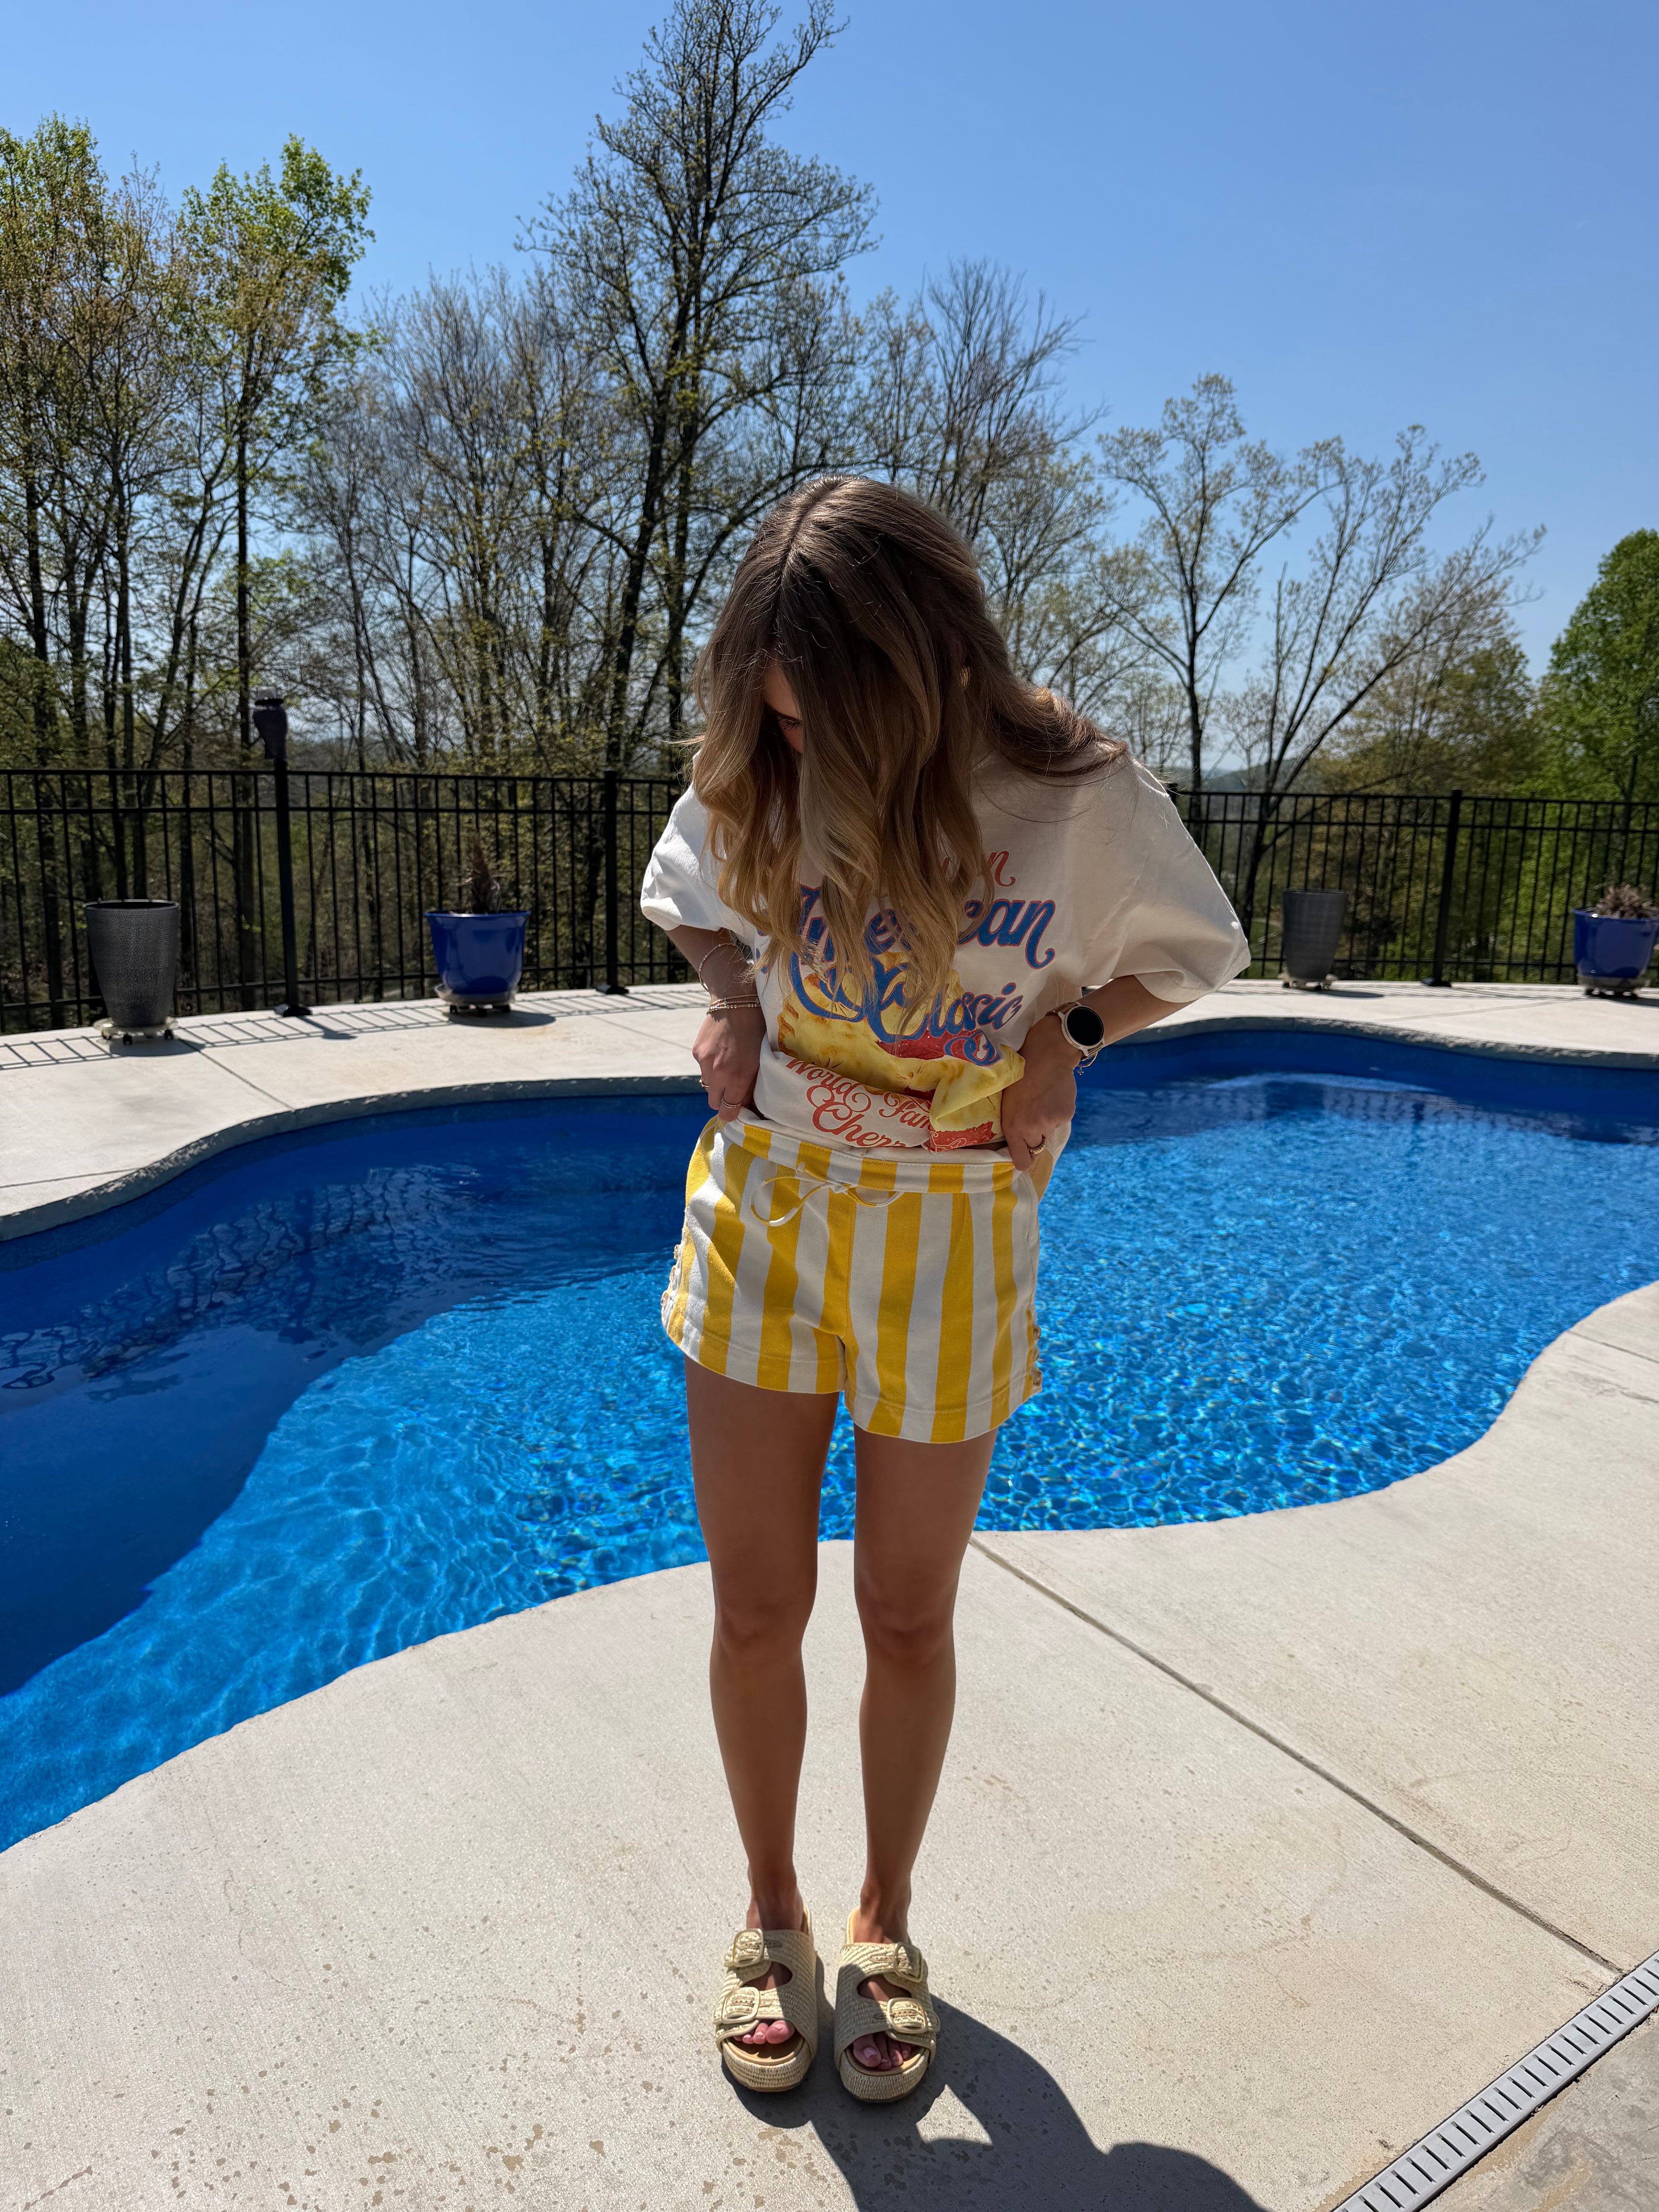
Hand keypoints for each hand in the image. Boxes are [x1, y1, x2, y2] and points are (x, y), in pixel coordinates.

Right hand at [694, 1003, 764, 1120]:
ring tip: (727, 1067)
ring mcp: (704, 1062)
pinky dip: (710, 1067)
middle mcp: (718, 1073)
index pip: (728, 1111)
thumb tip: (746, 1103)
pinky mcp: (697, 1052)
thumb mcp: (760, 1060)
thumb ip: (751, 1084)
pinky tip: (720, 1053)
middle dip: (723, 1101)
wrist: (736, 1002)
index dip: (732, 1113)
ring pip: (707, 1086)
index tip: (738, 1110)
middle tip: (733, 1091)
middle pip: (714, 1103)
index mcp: (737, 1077)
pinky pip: (702, 1069)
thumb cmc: (756, 1030)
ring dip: (716, 1083)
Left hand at [1000, 1013, 1078, 1170]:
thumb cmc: (1019, 1077)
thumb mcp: (1007, 1103)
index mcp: (1013, 1127)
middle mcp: (1032, 1129)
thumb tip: (1019, 1144)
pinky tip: (1053, 1097)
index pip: (1022, 1160)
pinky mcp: (1066, 1115)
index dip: (1024, 1160)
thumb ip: (1013, 1125)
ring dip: (1047, 1123)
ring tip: (1043, 1102)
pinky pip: (1061, 1121)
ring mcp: (1050, 1123)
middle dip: (1035, 1136)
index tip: (1025, 1156)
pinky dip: (1058, 1113)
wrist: (1045, 1056)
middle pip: (1036, 1147)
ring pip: (1049, 1133)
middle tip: (1033, 1115)